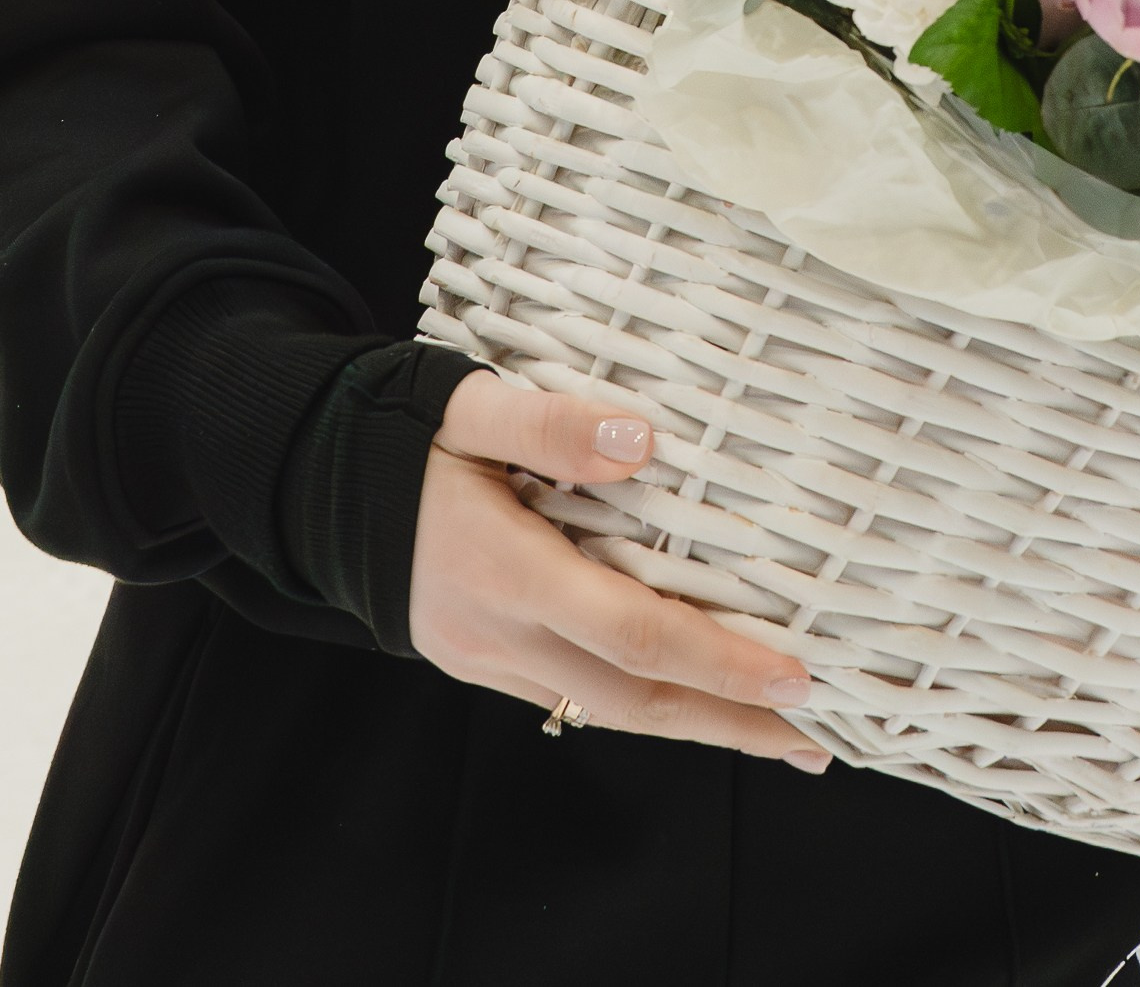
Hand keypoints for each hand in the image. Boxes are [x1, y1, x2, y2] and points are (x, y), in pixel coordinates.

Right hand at [408, 371, 826, 767]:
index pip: (627, 633)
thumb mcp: (469, 404)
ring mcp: (490, 660)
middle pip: (631, 700)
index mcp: (503, 570)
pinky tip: (698, 704)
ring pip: (609, 714)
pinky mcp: (489, 664)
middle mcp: (498, 634)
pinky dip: (649, 707)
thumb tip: (642, 440)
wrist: (319, 484)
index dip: (715, 661)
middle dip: (729, 723)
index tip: (794, 675)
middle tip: (820, 733)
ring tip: (783, 735)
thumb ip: (550, 419)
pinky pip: (580, 700)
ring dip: (699, 727)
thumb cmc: (405, 434)